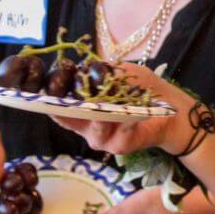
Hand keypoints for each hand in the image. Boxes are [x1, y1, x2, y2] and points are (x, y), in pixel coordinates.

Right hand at [51, 63, 195, 157]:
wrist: (171, 112)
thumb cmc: (143, 90)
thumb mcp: (122, 74)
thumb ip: (103, 71)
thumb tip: (82, 67)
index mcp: (83, 109)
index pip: (60, 106)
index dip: (50, 97)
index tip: (42, 85)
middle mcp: (87, 126)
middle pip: (69, 118)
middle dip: (69, 105)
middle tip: (68, 92)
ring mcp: (101, 138)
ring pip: (93, 125)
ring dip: (100, 113)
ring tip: (106, 104)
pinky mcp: (118, 146)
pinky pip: (119, 132)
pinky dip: (126, 121)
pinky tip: (134, 114)